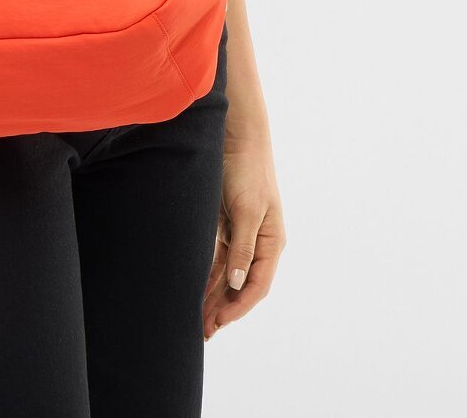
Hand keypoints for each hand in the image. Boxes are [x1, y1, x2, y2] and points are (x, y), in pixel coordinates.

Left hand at [203, 142, 285, 340]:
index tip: (218, 322)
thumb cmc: (247, 170)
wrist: (237, 136)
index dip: (238, 306)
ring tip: (197, 320)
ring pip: (228, 275)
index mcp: (271, 242)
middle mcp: (258, 243)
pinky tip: (196, 291)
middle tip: (203, 331)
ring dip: (214, 296)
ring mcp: (242, 235)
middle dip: (223, 308)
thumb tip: (236, 283)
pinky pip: (218, 259)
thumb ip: (241, 247)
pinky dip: (208, 276)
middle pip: (241, 285)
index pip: (257, 285)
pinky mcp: (226, 225)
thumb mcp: (246, 210)